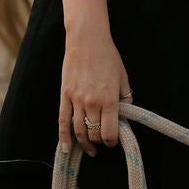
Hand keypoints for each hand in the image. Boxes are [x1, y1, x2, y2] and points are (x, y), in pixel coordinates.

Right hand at [59, 28, 132, 155]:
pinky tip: (66, 148)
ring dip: (84, 143)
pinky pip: (62, 121)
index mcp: (109, 99)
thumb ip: (126, 97)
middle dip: (100, 141)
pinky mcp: (65, 96)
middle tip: (103, 141)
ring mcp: (76, 100)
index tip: (114, 141)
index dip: (113, 141)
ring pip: (79, 131)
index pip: (110, 132)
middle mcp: (92, 102)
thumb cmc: (108, 56)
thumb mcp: (123, 76)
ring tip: (90, 149)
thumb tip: (126, 115)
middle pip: (94, 134)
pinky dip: (63, 138)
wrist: (87, 40)